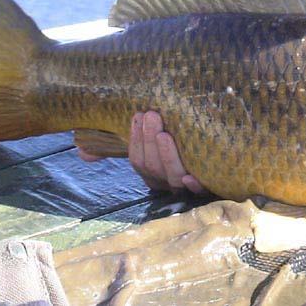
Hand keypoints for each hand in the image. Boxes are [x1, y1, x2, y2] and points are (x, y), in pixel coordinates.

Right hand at [78, 111, 205, 193]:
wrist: (225, 161)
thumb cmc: (180, 148)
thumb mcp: (151, 145)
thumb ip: (120, 146)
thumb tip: (81, 152)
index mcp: (154, 174)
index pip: (138, 162)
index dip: (136, 141)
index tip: (137, 116)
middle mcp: (170, 183)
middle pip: (154, 168)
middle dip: (149, 142)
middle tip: (152, 115)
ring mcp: (190, 188)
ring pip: (174, 177)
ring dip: (167, 156)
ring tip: (165, 133)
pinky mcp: (214, 188)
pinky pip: (203, 191)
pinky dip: (195, 184)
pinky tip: (193, 176)